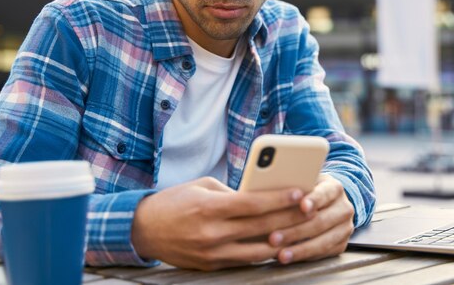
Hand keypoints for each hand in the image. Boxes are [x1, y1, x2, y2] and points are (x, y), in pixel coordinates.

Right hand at [131, 177, 307, 269]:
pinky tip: (279, 244)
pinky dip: (263, 252)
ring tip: (301, 230)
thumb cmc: (175, 201)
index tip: (299, 192)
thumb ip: (232, 192)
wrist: (144, 229)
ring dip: (282, 240)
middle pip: (260, 227)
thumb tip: (261, 196)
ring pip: (258, 250)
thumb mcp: (202, 186)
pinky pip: (245, 260)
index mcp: (210, 207)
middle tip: (310, 209)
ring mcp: (212, 253)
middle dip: (289, 218)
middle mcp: (212, 233)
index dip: (279, 199)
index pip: (252, 204)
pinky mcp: (211, 266)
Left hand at [267, 174, 354, 263]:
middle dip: (295, 232)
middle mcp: (344, 208)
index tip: (302, 206)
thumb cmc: (310, 191)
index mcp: (335, 188)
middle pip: (320, 222)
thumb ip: (295, 185)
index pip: (324, 194)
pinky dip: (304, 257)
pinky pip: (323, 254)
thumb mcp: (306, 181)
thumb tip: (273, 190)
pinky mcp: (341, 244)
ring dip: (299, 250)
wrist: (330, 202)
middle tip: (274, 238)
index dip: (313, 200)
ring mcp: (345, 228)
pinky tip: (290, 257)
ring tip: (281, 255)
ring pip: (322, 242)